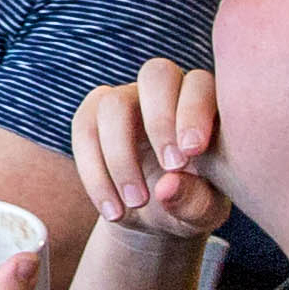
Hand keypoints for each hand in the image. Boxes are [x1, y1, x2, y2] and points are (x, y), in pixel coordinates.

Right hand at [70, 62, 231, 242]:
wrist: (157, 215)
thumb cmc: (193, 202)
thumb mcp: (204, 212)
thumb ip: (195, 202)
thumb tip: (166, 187)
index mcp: (204, 103)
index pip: (199, 84)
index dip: (193, 111)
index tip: (192, 153)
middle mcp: (165, 91)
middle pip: (156, 75)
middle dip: (160, 120)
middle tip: (170, 168)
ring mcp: (127, 100)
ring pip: (112, 104)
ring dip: (120, 157)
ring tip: (136, 203)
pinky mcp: (93, 116)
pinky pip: (83, 129)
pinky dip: (94, 172)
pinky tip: (112, 209)